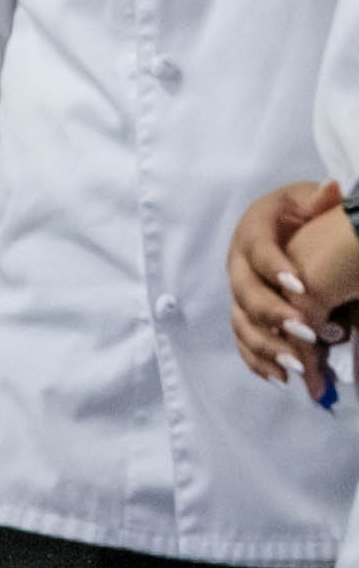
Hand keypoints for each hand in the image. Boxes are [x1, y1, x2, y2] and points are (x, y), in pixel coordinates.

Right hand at [228, 179, 356, 399]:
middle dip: (273, 314)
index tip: (301, 287)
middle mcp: (238, 262)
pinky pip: (242, 339)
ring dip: (267, 345)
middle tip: (305, 331)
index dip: (275, 268)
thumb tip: (329, 190)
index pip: (258, 249)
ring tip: (297, 366)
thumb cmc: (297, 213)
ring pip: (242, 321)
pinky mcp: (243, 312)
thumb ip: (317, 199)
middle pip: (246, 291)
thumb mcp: (306, 199)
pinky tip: (279, 377)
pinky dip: (257, 360)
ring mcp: (239, 290)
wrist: (281, 227)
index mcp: (253, 230)